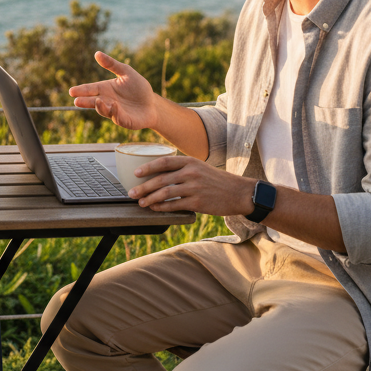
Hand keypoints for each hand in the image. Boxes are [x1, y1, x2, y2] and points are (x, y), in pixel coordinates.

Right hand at [69, 52, 158, 129]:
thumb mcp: (126, 72)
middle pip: (93, 101)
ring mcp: (114, 112)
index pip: (91, 89)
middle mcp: (107, 101)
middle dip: (85, 101)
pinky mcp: (124, 120)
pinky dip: (115, 112)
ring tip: (97, 101)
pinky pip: (117, 117)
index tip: (71, 91)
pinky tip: (113, 106)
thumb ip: (112, 64)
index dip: (81, 90)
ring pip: (104, 110)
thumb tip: (97, 53)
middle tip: (76, 101)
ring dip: (100, 107)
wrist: (153, 104)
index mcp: (105, 89)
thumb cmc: (138, 88)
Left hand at [128, 155, 254, 215]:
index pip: (164, 161)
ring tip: (140, 202)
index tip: (135, 173)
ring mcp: (194, 188)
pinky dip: (162, 207)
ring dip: (150, 198)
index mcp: (190, 161)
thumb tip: (159, 172)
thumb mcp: (200, 167)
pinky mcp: (197, 203)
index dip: (148, 167)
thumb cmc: (217, 180)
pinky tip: (155, 208)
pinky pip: (174, 205)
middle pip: (161, 179)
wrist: (238, 193)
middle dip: (143, 186)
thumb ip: (182, 168)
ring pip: (165, 193)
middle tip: (131, 192)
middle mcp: (191, 173)